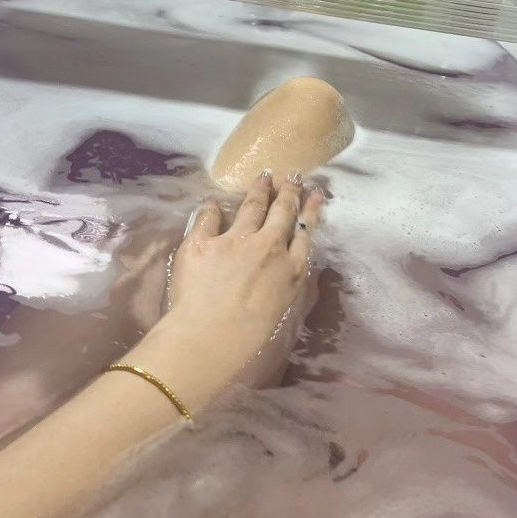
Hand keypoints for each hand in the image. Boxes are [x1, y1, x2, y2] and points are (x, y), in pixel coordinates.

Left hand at [128, 173, 322, 411]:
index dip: (310, 212)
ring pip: (251, 206)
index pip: (304, 233)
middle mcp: (267, 248)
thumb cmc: (250, 341)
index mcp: (290, 271)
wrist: (210, 340)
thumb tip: (295, 269)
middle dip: (288, 192)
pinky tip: (214, 202)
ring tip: (263, 176)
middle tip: (292, 177)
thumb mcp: (285, 313)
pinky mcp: (202, 241)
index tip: (314, 195)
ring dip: (259, 190)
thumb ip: (292, 287)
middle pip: (281, 212)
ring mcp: (234, 240)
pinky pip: (209, 215)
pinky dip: (213, 207)